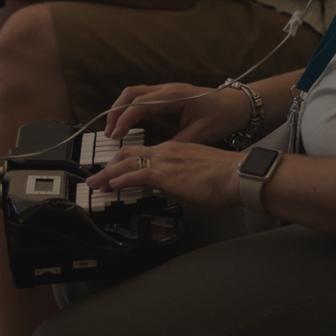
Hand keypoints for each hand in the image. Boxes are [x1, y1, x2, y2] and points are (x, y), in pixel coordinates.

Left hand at [85, 141, 244, 210]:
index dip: (125, 162)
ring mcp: (166, 162)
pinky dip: (122, 179)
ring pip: (128, 163)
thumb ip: (186, 176)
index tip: (115, 172)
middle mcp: (167, 152)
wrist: (239, 175)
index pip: (143, 153)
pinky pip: (137, 175)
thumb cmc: (228, 176)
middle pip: (129, 155)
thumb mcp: (201, 172)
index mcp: (176, 150)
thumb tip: (181, 185)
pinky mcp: (167, 175)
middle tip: (97, 178)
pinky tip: (113, 185)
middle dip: (110, 166)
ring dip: (109, 174)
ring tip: (96, 184)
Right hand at [104, 82, 253, 144]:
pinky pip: (142, 103)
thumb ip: (178, 143)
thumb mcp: (201, 133)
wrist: (237, 105)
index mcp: (174, 95)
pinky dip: (130, 113)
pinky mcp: (166, 101)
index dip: (125, 120)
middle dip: (115, 112)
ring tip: (113, 132)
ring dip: (120, 111)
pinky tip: (126, 128)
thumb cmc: (223, 116)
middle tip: (108, 134)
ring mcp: (165, 94)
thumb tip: (157, 156)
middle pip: (131, 94)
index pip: (140, 104)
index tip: (115, 135)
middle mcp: (167, 90)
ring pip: (134, 96)